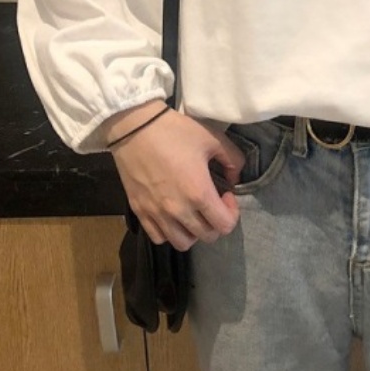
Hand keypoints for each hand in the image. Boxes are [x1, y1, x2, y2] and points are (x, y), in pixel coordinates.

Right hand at [107, 102, 244, 250]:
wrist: (134, 127)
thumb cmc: (175, 131)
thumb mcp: (213, 138)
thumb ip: (233, 160)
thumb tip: (234, 179)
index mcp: (198, 193)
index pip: (224, 225)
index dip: (232, 212)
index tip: (226, 194)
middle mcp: (178, 210)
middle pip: (207, 236)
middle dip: (216, 221)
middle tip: (212, 200)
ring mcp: (156, 214)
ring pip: (182, 243)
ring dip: (194, 231)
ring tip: (193, 211)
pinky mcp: (139, 212)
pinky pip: (158, 237)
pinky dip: (170, 232)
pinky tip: (173, 214)